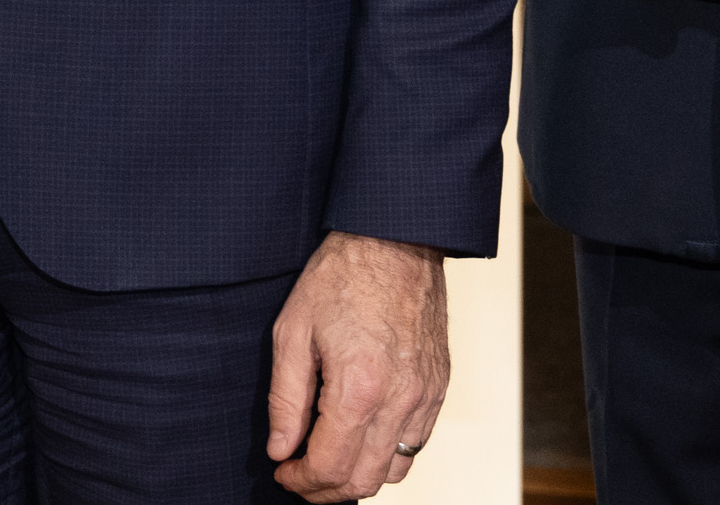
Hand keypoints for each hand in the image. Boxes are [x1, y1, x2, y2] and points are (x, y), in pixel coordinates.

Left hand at [266, 233, 448, 498]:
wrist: (395, 240)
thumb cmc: (343, 276)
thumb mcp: (293, 331)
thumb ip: (286, 399)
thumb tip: (281, 448)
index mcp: (358, 389)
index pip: (329, 467)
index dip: (300, 481)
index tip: (282, 471)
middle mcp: (399, 401)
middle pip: (363, 481)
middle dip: (326, 490)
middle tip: (300, 476)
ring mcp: (425, 397)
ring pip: (394, 470)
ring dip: (358, 477)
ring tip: (329, 460)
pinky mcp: (438, 388)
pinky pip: (416, 443)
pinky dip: (387, 454)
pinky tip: (362, 436)